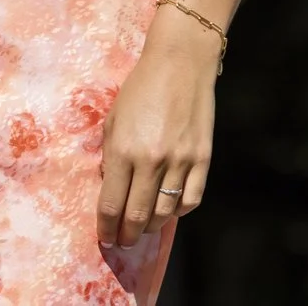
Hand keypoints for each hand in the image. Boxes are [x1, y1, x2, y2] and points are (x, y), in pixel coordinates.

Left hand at [96, 8, 218, 246]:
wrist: (179, 66)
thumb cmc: (139, 90)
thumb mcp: (113, 120)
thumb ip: (111, 155)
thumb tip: (111, 187)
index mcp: (123, 150)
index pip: (112, 202)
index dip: (106, 225)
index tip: (104, 237)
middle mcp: (151, 160)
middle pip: (138, 214)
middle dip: (127, 234)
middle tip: (122, 241)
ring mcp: (180, 162)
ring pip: (165, 212)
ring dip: (152, 227)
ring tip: (143, 230)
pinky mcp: (203, 160)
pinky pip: (191, 200)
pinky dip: (179, 212)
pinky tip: (169, 212)